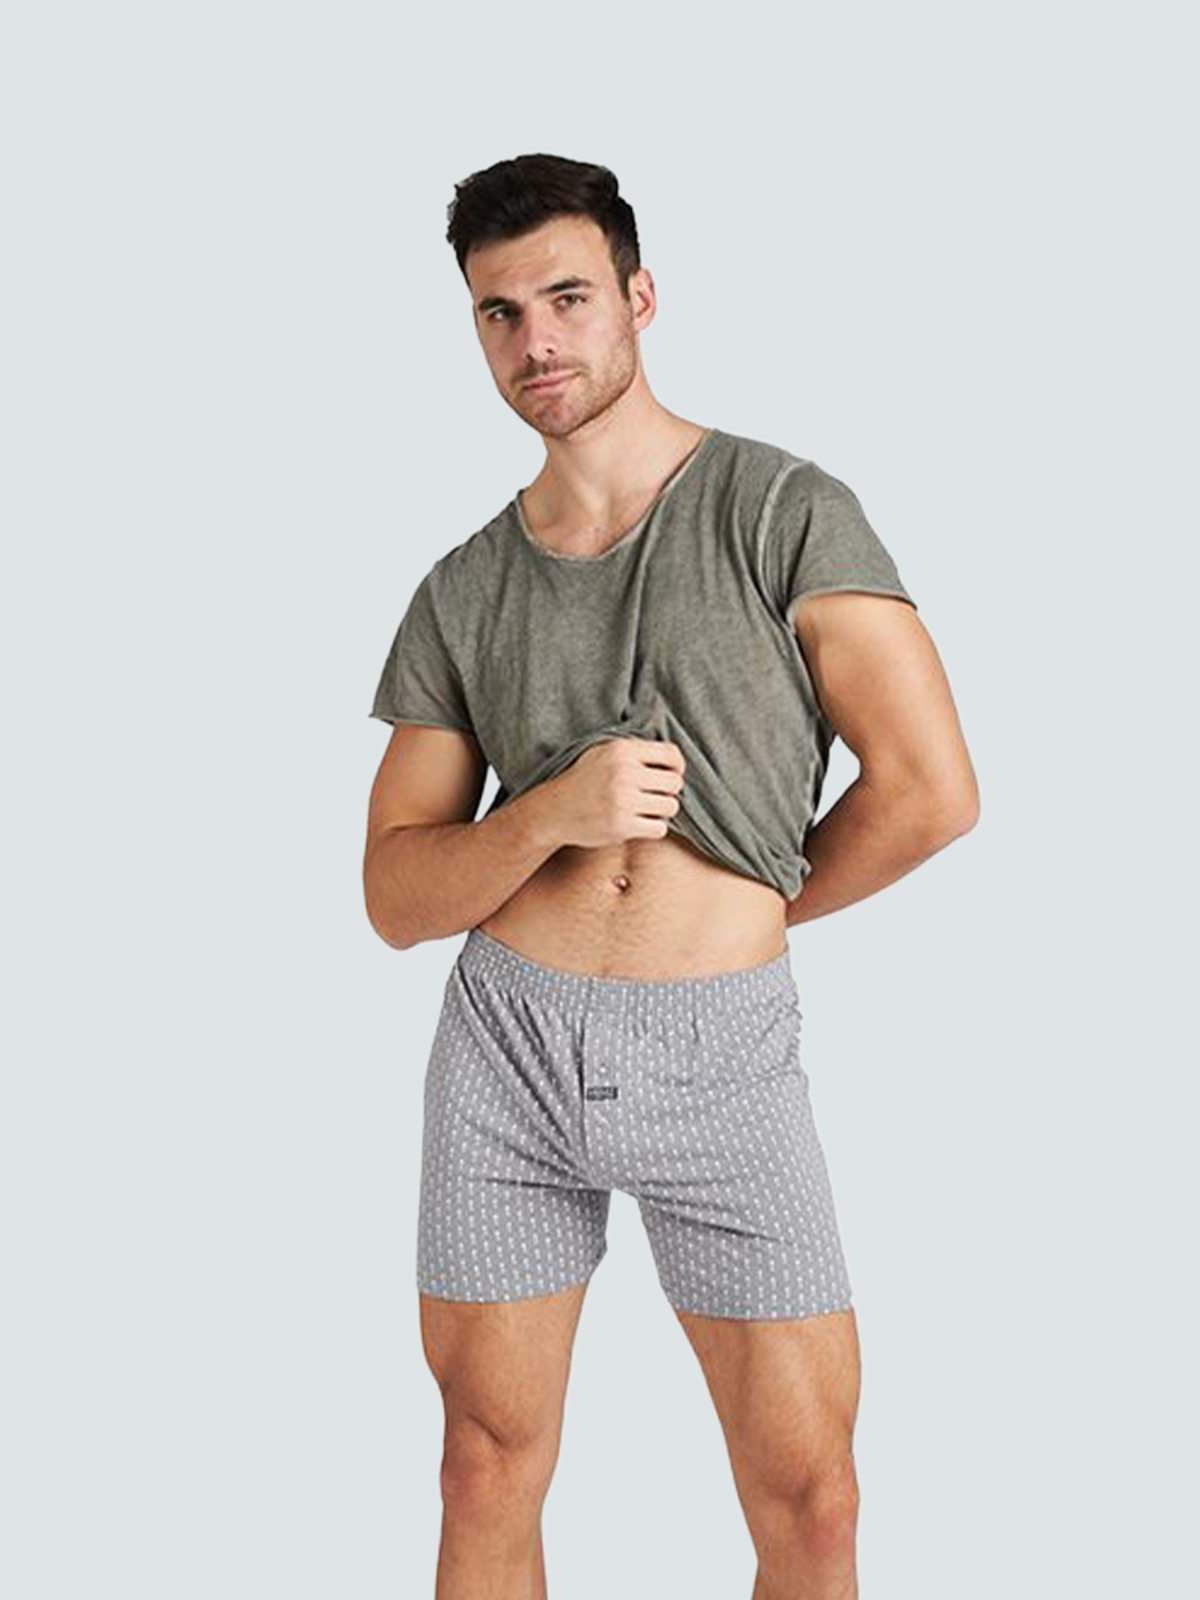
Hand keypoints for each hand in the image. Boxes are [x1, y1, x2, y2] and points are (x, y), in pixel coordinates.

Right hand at [541, 736, 685, 849]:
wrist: (555, 810)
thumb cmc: (582, 781)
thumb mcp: (602, 753)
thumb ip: (634, 751)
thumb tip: (673, 758)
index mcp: (622, 751)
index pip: (671, 754)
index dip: (678, 766)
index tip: (671, 774)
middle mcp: (624, 773)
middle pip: (674, 782)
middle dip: (668, 791)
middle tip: (654, 796)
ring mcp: (623, 800)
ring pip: (671, 806)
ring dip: (662, 811)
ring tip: (646, 810)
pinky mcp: (622, 826)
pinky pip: (660, 828)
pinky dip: (653, 827)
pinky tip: (640, 823)